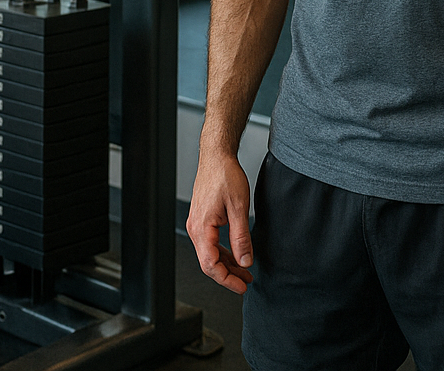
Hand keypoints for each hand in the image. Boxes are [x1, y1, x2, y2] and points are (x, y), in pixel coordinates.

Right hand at [186, 152, 254, 293]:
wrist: (216, 157)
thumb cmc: (224, 175)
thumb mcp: (239, 207)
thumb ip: (241, 237)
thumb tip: (245, 261)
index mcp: (202, 227)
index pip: (210, 265)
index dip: (227, 280)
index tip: (242, 286)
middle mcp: (196, 228)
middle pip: (208, 263)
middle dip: (228, 276)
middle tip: (247, 282)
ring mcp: (197, 224)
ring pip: (210, 254)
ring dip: (227, 265)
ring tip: (245, 271)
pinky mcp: (202, 220)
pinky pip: (211, 243)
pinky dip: (223, 253)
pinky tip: (236, 256)